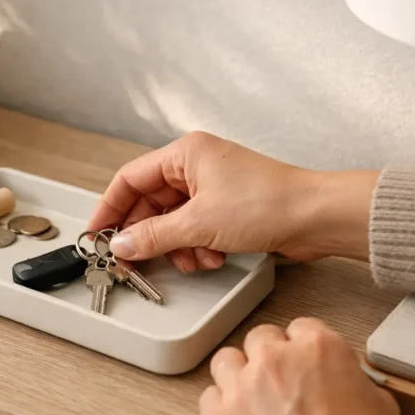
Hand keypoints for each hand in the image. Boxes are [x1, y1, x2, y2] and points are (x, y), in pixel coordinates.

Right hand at [87, 131, 377, 272]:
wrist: (316, 217)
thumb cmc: (269, 202)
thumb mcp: (199, 223)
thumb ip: (154, 236)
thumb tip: (123, 244)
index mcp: (185, 154)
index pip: (130, 179)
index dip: (110, 209)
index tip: (98, 235)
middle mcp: (196, 166)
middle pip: (151, 204)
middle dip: (149, 236)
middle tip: (136, 260)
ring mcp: (212, 187)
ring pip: (173, 222)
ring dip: (178, 246)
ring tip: (194, 258)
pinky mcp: (228, 208)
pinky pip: (195, 230)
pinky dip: (197, 247)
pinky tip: (213, 257)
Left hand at [200, 319, 403, 414]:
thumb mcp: (381, 407)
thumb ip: (354, 383)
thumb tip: (347, 385)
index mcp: (319, 349)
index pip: (301, 328)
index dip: (303, 347)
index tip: (301, 361)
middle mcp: (276, 360)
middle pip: (260, 339)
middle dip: (269, 357)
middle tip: (277, 382)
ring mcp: (243, 388)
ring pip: (227, 360)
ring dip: (238, 374)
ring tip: (249, 396)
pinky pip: (208, 397)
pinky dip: (219, 406)